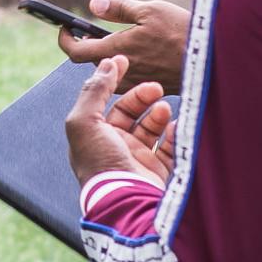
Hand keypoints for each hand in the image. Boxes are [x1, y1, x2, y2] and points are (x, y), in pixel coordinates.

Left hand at [57, 0, 190, 91]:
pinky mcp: (151, 87)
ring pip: (112, 71)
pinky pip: (130, 78)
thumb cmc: (183, 31)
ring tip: (123, 39)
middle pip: (93, 62)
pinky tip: (144, 51)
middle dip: (91, 45)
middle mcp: (122, 72)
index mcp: (116, 51)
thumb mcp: (149, 10)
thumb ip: (118, 8)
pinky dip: (128, 64)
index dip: (65, 39)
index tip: (65, 28)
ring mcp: (136, 83)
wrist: (215, 60)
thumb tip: (93, 4)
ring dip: (110, 56)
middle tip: (94, 30)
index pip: (76, 52)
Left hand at [63, 56, 178, 186]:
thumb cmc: (100, 163)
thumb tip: (105, 64)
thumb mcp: (85, 122)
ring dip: (158, 114)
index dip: (113, 80)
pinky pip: (169, 148)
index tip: (126, 61)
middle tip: (155, 88)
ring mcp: (136, 159)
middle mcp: (113, 146)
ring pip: (151, 128)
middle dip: (142, 97)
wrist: (124, 200)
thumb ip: (94, 91)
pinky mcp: (156, 171)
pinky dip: (174, 134)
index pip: (104, 101)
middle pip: (130, 112)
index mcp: (93, 135)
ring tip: (165, 108)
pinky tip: (176, 125)